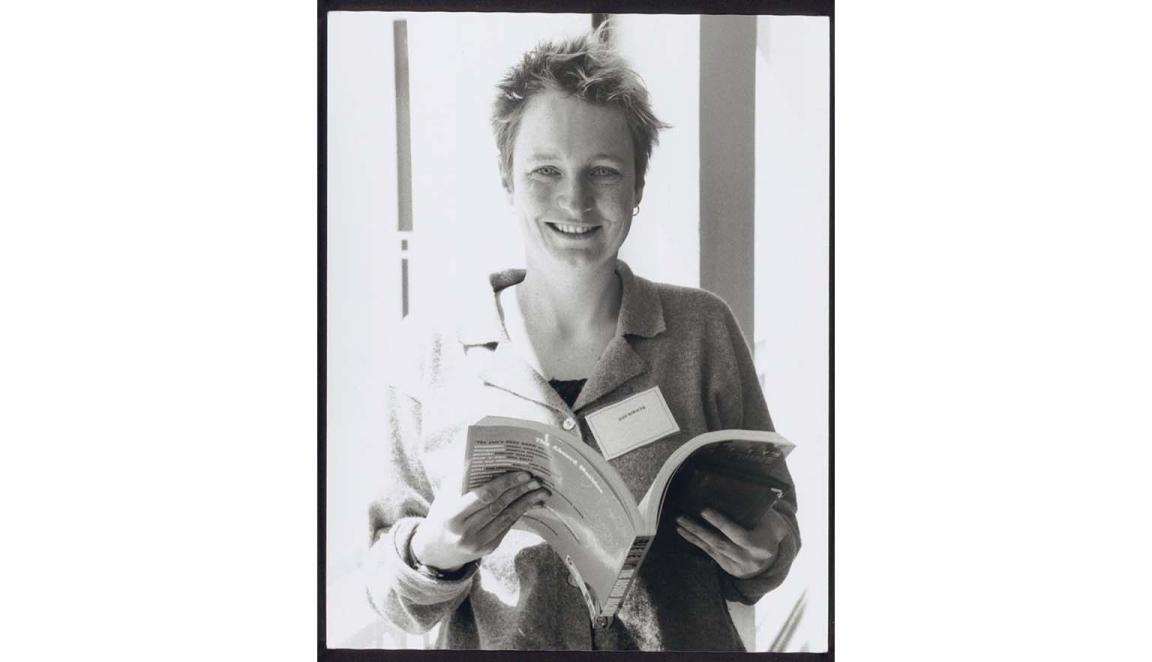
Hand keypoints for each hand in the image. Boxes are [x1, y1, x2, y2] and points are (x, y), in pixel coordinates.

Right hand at [410, 471, 550, 571]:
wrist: (437, 550)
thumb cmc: (442, 515)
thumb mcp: (445, 497)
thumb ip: (461, 479)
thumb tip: (481, 456)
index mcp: (452, 516)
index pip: (483, 496)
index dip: (504, 483)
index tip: (522, 473)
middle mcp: (465, 532)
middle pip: (498, 506)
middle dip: (519, 491)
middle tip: (535, 479)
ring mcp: (478, 543)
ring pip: (507, 518)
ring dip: (526, 502)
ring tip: (540, 491)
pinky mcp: (489, 548)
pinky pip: (508, 527)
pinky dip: (520, 513)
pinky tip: (531, 503)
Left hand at [676, 507, 791, 578]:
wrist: (774, 556)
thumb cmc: (770, 528)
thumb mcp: (770, 519)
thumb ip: (756, 509)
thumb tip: (732, 490)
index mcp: (761, 546)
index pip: (738, 535)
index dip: (721, 523)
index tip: (705, 511)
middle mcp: (749, 559)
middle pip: (720, 544)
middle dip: (699, 530)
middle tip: (682, 517)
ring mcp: (738, 566)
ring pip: (712, 549)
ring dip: (694, 536)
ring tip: (679, 523)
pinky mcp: (729, 568)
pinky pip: (710, 554)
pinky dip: (697, 542)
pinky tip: (685, 533)